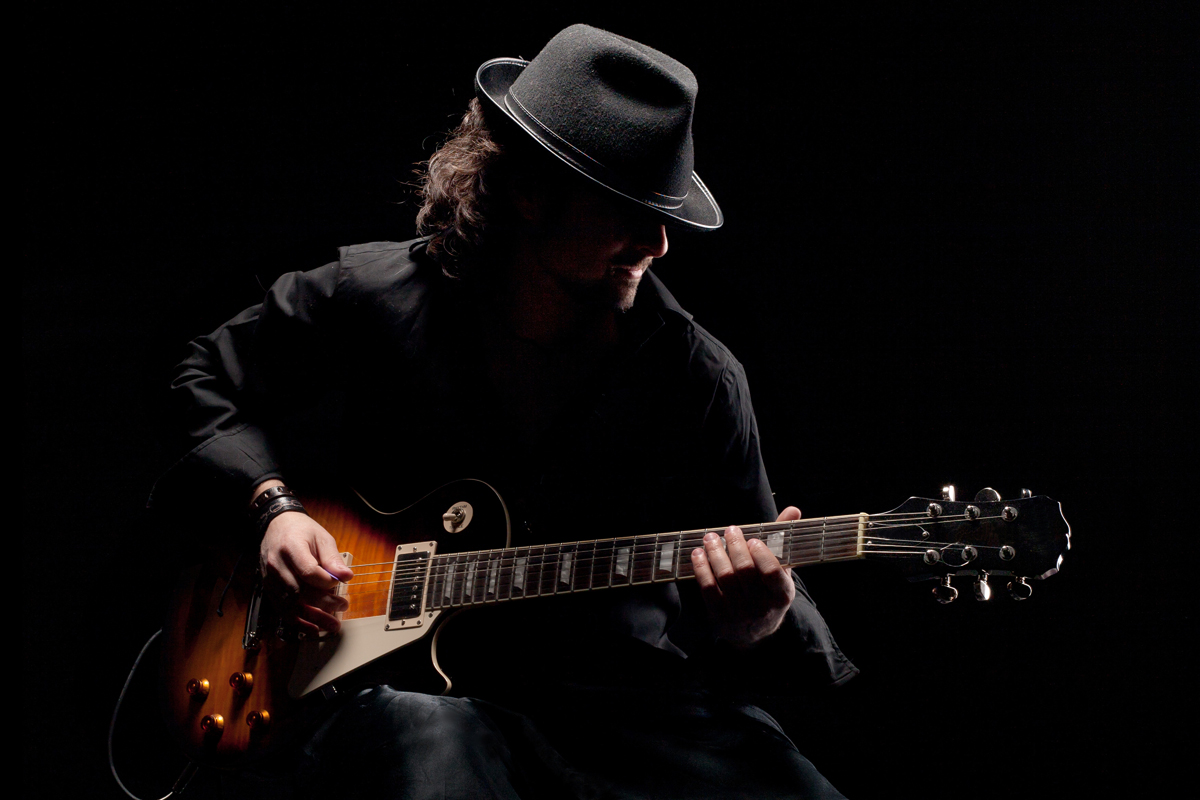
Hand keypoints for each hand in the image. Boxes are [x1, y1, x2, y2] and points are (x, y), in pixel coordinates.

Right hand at [259, 508, 354, 635]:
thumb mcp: (321, 537)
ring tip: (331, 625)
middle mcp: (277, 565)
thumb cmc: (300, 531)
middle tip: (342, 606)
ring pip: (290, 605)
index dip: (326, 582)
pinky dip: (298, 621)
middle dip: (324, 604)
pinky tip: (312, 628)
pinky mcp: (269, 588)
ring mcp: (270, 579)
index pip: (308, 571)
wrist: (276, 526)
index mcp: (291, 548)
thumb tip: (346, 576)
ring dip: (312, 618)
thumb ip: (332, 558)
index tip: (340, 583)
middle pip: (300, 591)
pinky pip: (282, 609)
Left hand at [691, 506, 799, 648]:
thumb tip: (793, 510)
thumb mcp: (781, 571)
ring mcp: (739, 612)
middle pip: (744, 570)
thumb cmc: (768, 592)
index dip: (760, 553)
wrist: (754, 632)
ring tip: (710, 538)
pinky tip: (698, 554)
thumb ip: (783, 540)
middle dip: (734, 546)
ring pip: (725, 577)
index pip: (772, 571)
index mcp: (782, 594)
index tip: (752, 539)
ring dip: (714, 553)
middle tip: (729, 530)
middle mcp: (762, 606)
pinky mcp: (719, 616)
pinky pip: (708, 587)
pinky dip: (701, 568)